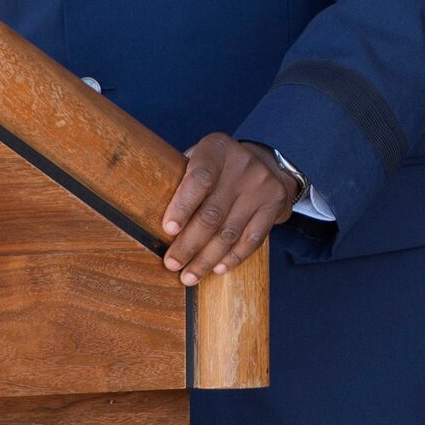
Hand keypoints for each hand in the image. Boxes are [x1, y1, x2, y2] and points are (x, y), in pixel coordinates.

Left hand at [160, 133, 296, 285]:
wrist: (267, 162)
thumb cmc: (218, 166)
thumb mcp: (200, 158)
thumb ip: (181, 178)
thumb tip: (149, 212)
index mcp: (216, 149)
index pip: (199, 179)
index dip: (182, 206)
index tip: (168, 230)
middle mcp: (242, 165)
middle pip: (212, 213)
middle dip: (189, 244)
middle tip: (172, 263)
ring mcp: (261, 186)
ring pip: (230, 232)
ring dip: (207, 258)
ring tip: (190, 275)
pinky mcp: (275, 206)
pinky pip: (252, 239)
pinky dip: (233, 257)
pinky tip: (218, 268)